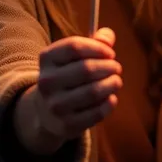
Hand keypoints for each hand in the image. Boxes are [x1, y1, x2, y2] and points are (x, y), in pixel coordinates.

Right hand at [32, 27, 121, 142]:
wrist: (45, 112)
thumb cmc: (67, 75)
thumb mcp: (72, 56)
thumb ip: (94, 42)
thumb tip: (108, 37)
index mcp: (47, 58)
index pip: (74, 47)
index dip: (97, 48)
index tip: (110, 53)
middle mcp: (47, 82)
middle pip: (86, 69)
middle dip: (108, 67)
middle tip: (116, 68)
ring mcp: (55, 105)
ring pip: (93, 91)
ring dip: (111, 84)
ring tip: (116, 81)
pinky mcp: (67, 124)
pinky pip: (96, 112)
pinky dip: (108, 103)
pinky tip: (111, 98)